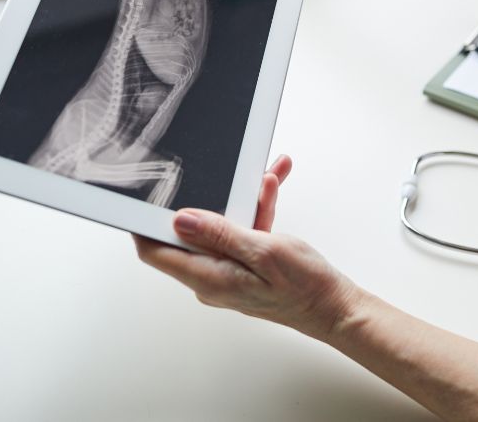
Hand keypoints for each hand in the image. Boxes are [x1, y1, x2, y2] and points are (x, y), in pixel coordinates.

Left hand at [134, 155, 358, 341]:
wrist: (337, 307)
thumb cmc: (305, 287)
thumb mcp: (263, 250)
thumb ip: (220, 233)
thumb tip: (180, 220)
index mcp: (209, 277)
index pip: (155, 252)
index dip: (142, 225)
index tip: (140, 197)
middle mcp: (212, 276)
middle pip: (189, 232)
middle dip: (205, 196)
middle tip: (216, 170)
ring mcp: (227, 269)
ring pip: (221, 225)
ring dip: (241, 198)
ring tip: (265, 177)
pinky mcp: (243, 263)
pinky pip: (240, 230)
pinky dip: (255, 209)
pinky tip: (271, 188)